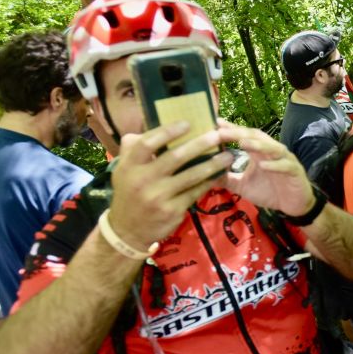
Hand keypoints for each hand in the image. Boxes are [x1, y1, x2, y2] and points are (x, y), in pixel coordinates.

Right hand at [108, 122, 233, 251]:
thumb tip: (154, 125)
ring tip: (229, 156)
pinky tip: (220, 174)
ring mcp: (159, 196)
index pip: (148, 143)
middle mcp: (143, 180)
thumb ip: (134, 148)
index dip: (168, 131)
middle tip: (217, 135)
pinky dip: (209, 182)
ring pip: (191, 176)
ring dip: (212, 164)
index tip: (188, 123)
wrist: (127, 230)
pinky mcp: (172, 210)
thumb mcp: (123, 170)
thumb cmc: (129, 192)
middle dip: (199, 144)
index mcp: (130, 165)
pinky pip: (195, 192)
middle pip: (175, 157)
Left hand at [217, 122, 313, 215]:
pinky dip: (274, 165)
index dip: (232, 129)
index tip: (216, 123)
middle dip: (239, 133)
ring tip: (242, 143)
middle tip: (222, 131)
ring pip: (272, 148)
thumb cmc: (270, 192)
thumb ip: (226, 179)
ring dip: (258, 145)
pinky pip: (285, 165)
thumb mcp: (243, 186)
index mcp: (259, 153)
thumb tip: (205, 174)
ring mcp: (285, 160)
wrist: (293, 205)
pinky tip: (263, 165)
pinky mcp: (295, 171)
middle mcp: (272, 152)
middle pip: (256, 137)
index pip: (245, 136)